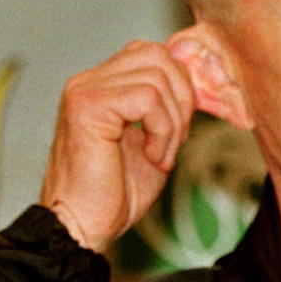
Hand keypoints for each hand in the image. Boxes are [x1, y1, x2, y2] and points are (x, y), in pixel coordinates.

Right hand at [39, 39, 196, 252]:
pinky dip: (162, 129)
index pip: (153, 54)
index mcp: (102, 85)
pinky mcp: (87, 105)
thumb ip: (168, 107)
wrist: (82, 227)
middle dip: (182, 99)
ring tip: (159, 155)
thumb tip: (197, 83)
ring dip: (172, 122)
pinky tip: (151, 156)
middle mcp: (88, 80)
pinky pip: (147, 97)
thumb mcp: (155, 140)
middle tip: (175, 142)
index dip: (181, 87)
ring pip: (157, 76)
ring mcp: (85, 90)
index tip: (183, 129)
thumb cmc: (115, 193)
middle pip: (158, 55)